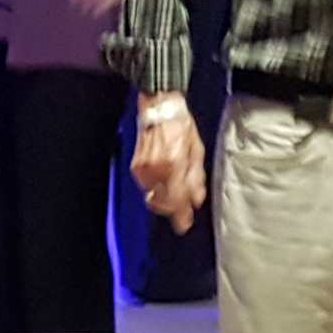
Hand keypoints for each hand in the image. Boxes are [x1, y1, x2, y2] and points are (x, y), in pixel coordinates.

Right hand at [131, 95, 205, 232]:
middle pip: (162, 203)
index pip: (177, 199)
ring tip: (174, 197)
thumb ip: (196, 176)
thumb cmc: (179, 123)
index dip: (181, 216)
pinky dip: (156, 189)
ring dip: (164, 200)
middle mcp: (156, 170)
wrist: (159, 107)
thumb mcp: (196, 149)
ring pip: (153, 196)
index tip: (184, 225)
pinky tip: (165, 183)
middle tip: (181, 213)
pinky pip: (147, 186)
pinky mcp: (136, 166)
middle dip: (171, 210)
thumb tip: (196, 198)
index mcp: (173, 165)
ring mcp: (143, 169)